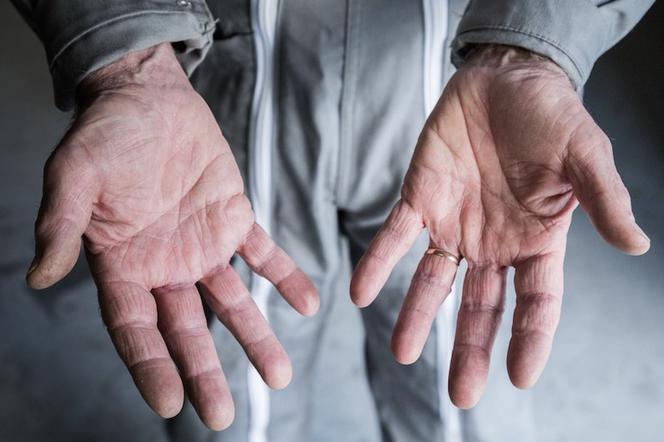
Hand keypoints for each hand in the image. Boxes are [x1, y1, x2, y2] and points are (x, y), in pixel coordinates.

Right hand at [27, 43, 318, 428]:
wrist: (148, 97)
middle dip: (203, 371)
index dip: (150, 366)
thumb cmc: (105, 134)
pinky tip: (306, 304)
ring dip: (254, 337)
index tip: (170, 403)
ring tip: (279, 376)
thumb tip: (40, 276)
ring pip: (230, 302)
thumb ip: (62, 224)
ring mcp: (202, 246)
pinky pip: (262, 254)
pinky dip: (284, 277)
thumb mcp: (74, 175)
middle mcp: (164, 266)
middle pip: (185, 329)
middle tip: (221, 415)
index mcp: (122, 264)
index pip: (135, 329)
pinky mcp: (233, 220)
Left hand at [351, 45, 648, 407]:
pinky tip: (360, 292)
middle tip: (461, 394)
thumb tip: (637, 245)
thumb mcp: (585, 154)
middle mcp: (493, 243)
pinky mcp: (419, 199)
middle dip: (469, 348)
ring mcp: (453, 224)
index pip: (538, 301)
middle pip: (481, 305)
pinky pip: (394, 237)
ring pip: (432, 281)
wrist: (505, 77)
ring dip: (417, 316)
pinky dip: (377, 263)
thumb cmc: (551, 115)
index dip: (531, 338)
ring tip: (403, 352)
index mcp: (537, 240)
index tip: (520, 376)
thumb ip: (604, 200)